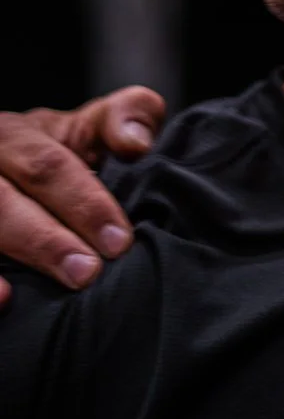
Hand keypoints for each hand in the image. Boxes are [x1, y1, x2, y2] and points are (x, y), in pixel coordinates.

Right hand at [0, 87, 164, 306]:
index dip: (83, 202)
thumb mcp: (90, 126)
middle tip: (89, 272)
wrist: (10, 166)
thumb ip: (125, 117)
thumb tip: (136, 143)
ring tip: (59, 286)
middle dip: (47, 240)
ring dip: (23, 255)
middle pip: (4, 201)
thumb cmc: (61, 151)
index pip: (46, 166)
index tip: (119, 240)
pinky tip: (4, 301)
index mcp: (16, 135)